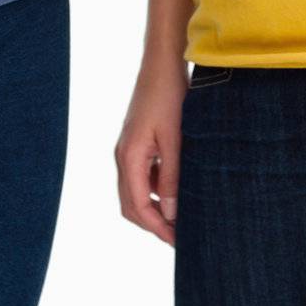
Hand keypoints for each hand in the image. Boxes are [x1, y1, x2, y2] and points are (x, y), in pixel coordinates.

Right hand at [115, 58, 188, 245]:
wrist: (161, 64)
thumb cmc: (168, 96)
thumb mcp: (175, 139)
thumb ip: (172, 176)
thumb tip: (172, 213)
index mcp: (129, 157)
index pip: (137, 207)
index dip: (157, 228)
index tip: (178, 242)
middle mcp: (123, 156)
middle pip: (131, 205)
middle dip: (153, 224)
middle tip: (180, 236)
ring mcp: (129, 149)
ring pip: (135, 191)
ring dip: (154, 208)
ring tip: (181, 216)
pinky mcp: (138, 142)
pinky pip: (142, 176)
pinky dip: (156, 189)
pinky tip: (177, 188)